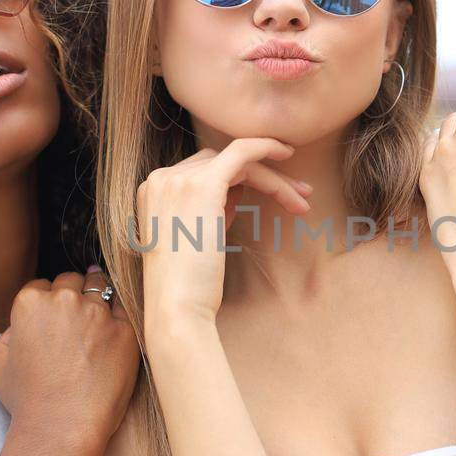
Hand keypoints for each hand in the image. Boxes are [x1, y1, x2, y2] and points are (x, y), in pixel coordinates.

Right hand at [0, 270, 138, 453]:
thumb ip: (4, 334)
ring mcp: (98, 313)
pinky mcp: (125, 330)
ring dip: (99, 300)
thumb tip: (17, 327)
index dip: (47, 301)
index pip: (42, 286)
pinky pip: (126, 312)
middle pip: (73, 281)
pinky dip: (119, 320)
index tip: (54, 317)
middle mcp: (65, 299)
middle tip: (76, 318)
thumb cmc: (27, 399)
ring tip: (97, 321)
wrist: (62, 426)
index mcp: (31, 302)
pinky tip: (114, 335)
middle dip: (73, 295)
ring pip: (102, 289)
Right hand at [137, 139, 312, 326]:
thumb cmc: (189, 286)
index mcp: (152, 191)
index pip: (201, 172)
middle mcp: (160, 178)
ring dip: (273, 178)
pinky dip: (264, 146)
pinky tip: (286, 151)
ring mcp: (178, 179)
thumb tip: (238, 191)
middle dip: (263, 176)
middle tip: (300, 195)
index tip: (273, 198)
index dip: (239, 182)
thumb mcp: (196, 239)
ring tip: (304, 199)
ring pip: (236, 161)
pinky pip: (240, 152)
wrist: (177, 309)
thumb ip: (210, 210)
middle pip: (220, 162)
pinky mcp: (203, 184)